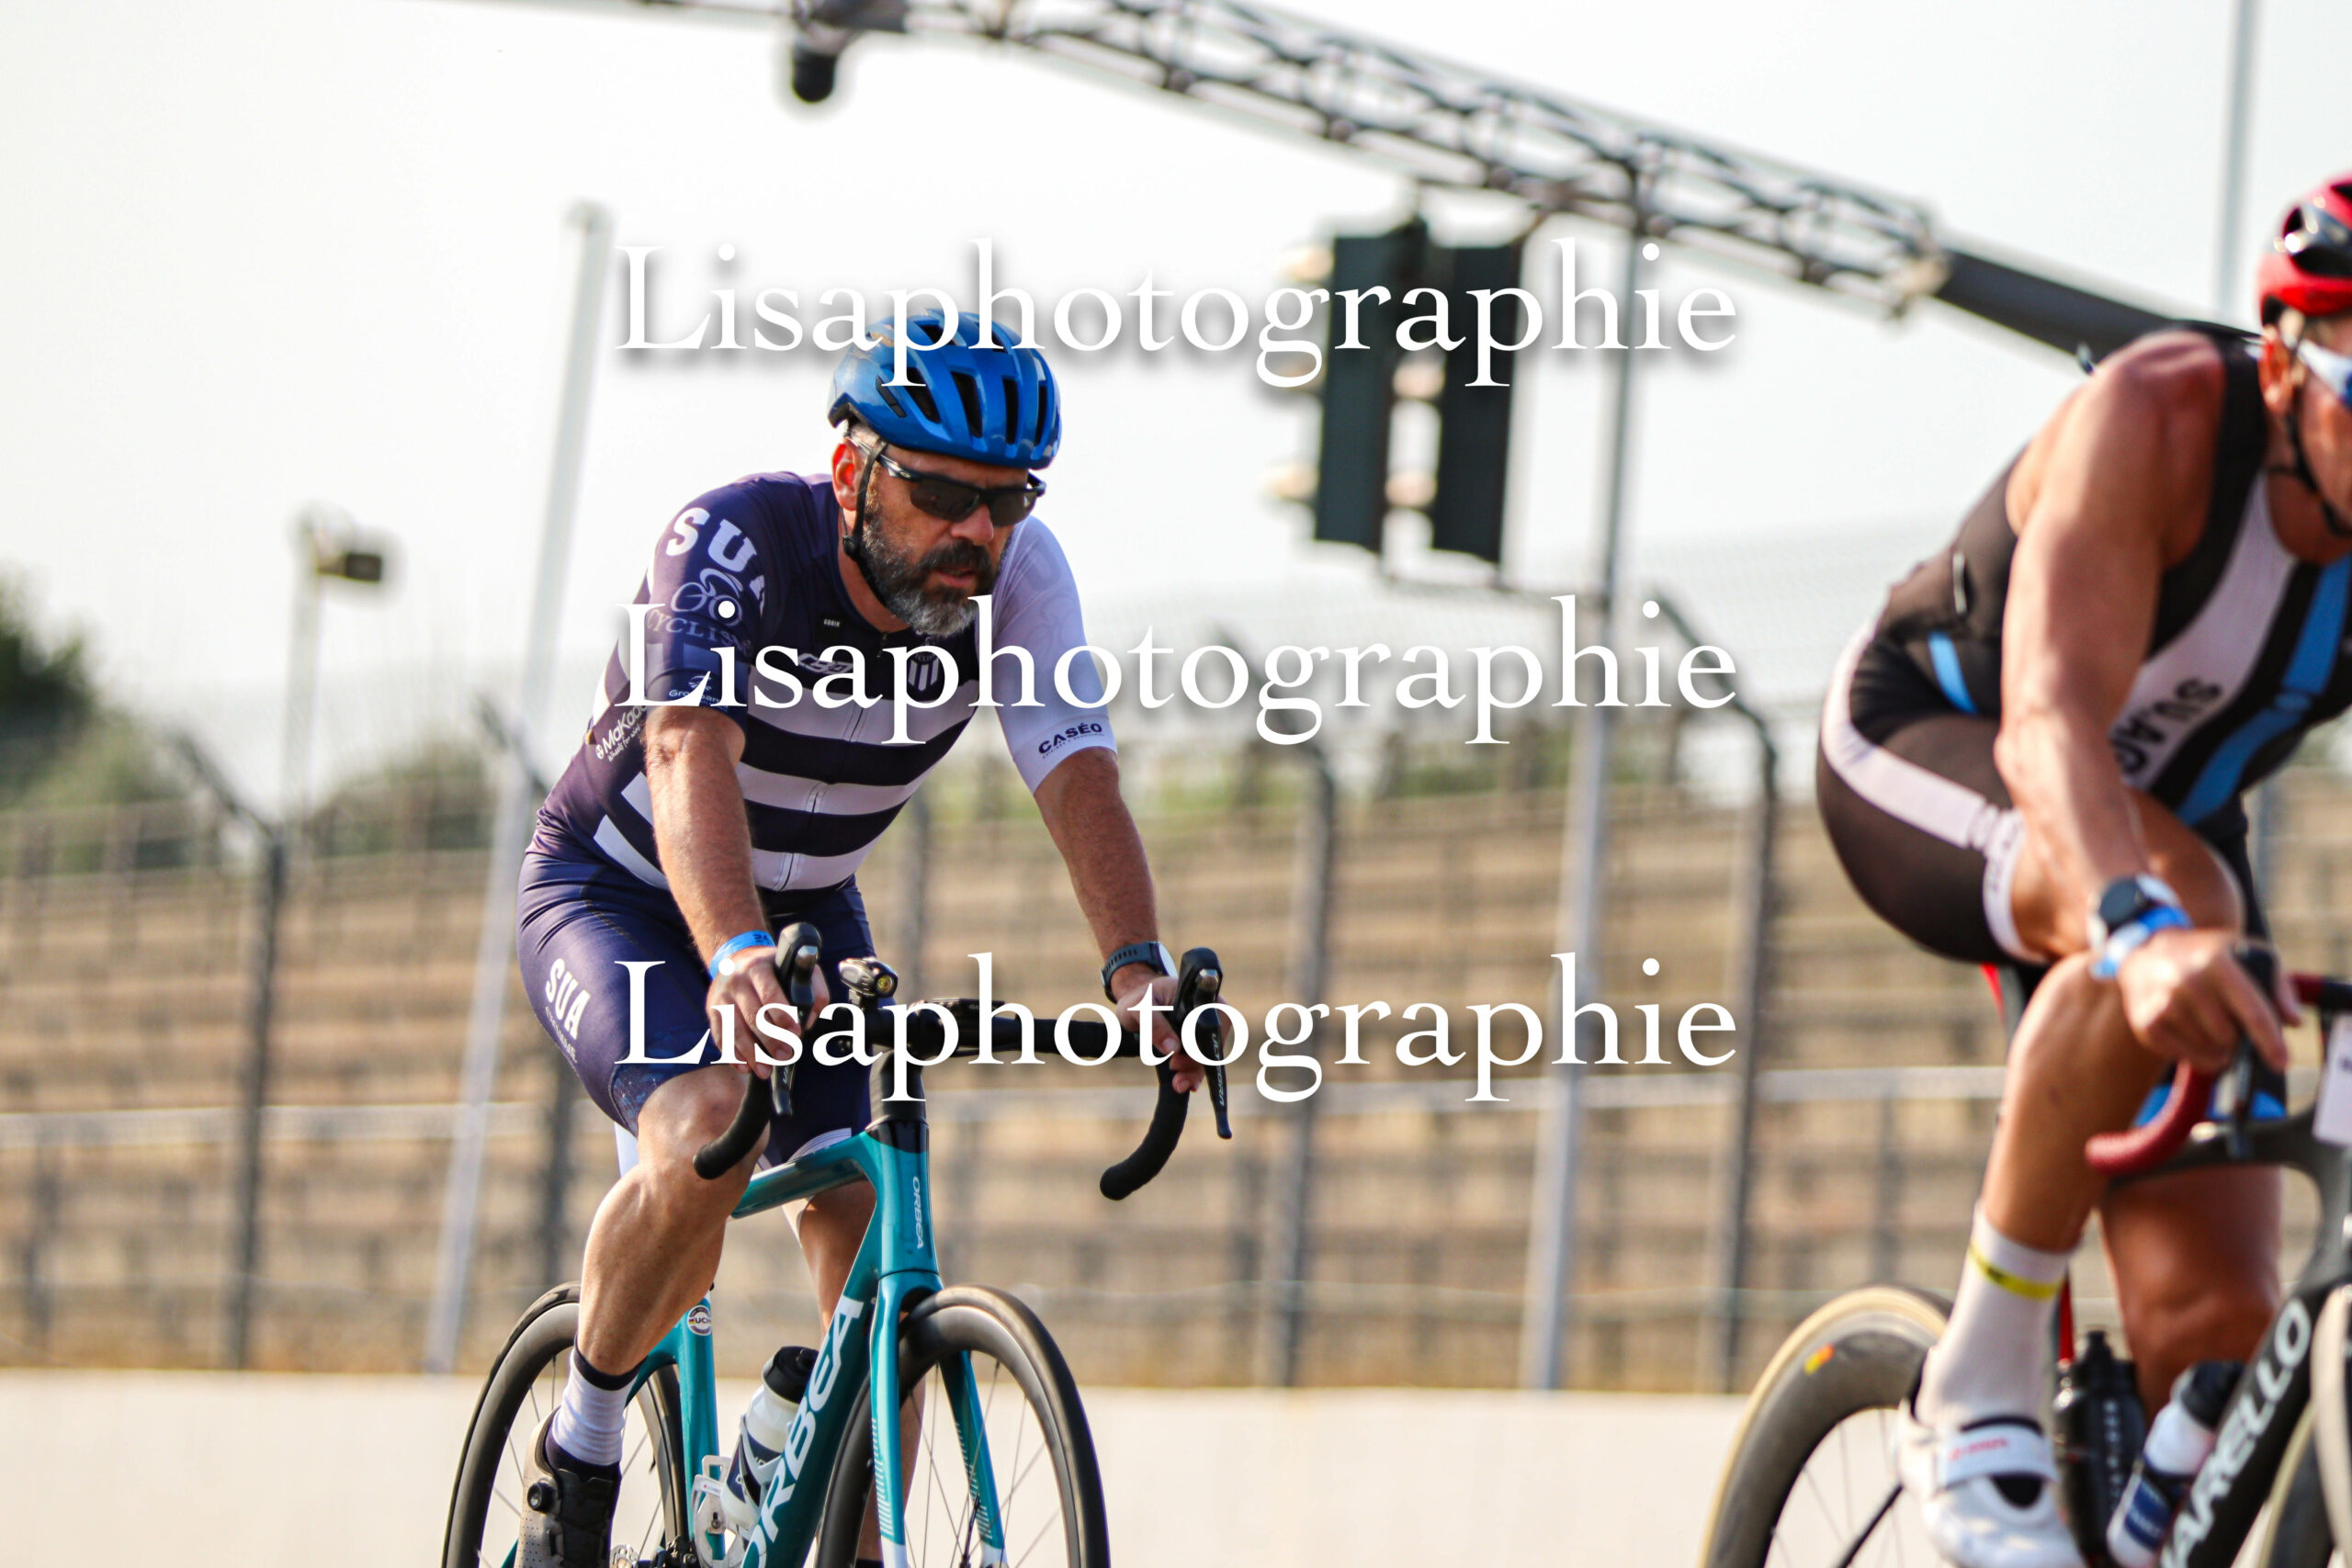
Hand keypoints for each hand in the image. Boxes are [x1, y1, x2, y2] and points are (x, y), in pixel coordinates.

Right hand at [705, 948, 828, 1078]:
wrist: (735, 958)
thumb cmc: (772, 969)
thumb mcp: (795, 968)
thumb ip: (811, 989)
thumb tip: (809, 1020)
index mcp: (758, 967)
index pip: (770, 994)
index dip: (783, 1016)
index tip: (796, 1033)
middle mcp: (736, 981)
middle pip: (753, 1016)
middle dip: (770, 1040)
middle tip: (785, 1057)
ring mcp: (721, 997)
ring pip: (734, 1030)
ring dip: (751, 1054)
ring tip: (765, 1070)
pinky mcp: (712, 1011)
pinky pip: (720, 1036)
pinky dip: (732, 1055)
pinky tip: (745, 1067)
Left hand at [1114, 970, 1200, 1091]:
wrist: (1137, 1003)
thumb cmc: (1139, 998)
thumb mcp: (1139, 1008)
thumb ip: (1154, 1024)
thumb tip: (1173, 1049)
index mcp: (1200, 996)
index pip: (1212, 1020)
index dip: (1202, 1040)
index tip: (1183, 1054)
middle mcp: (1208, 1012)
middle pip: (1211, 1041)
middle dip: (1196, 1061)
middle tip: (1174, 1066)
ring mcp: (1204, 1029)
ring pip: (1207, 1055)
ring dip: (1194, 1071)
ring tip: (1179, 1083)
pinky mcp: (1196, 1042)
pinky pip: (1200, 1060)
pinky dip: (1193, 1072)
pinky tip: (1186, 1083)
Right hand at [2114, 928, 2295, 1072]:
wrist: (2146, 949)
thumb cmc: (2208, 956)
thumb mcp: (2248, 954)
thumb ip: (2278, 986)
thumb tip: (2293, 1021)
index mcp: (2217, 962)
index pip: (2252, 1012)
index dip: (2270, 1042)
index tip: (2281, 1063)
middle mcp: (2186, 981)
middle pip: (2228, 1037)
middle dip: (2238, 1040)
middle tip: (2233, 1029)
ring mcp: (2162, 1002)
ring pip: (2206, 1050)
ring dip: (2217, 1049)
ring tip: (2213, 1031)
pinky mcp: (2145, 1022)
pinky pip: (2181, 1056)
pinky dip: (2194, 1054)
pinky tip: (2194, 1035)